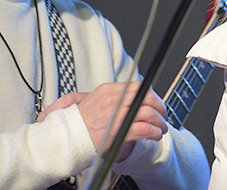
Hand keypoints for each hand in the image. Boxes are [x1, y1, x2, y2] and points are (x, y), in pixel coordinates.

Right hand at [37, 82, 168, 160]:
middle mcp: (113, 100)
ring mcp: (116, 115)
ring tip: (161, 127)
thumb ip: (101, 95)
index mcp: (106, 90)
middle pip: (146, 96)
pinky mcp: (118, 131)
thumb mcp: (85, 99)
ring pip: (148, 112)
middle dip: (159, 106)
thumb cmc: (74, 124)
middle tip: (162, 114)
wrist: (64, 139)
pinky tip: (155, 135)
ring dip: (159, 121)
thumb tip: (116, 92)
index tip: (154, 102)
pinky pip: (144, 128)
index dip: (150, 94)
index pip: (136, 86)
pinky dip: (154, 132)